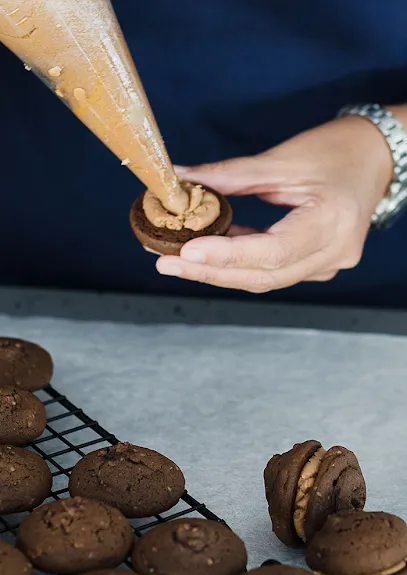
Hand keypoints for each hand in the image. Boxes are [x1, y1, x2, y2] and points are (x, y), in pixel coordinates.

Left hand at [156, 116, 392, 292]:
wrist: (374, 159)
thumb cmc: (336, 151)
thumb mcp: (282, 159)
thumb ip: (230, 175)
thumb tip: (181, 179)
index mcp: (331, 221)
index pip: (273, 251)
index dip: (228, 255)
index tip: (187, 249)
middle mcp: (334, 252)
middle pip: (264, 275)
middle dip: (211, 271)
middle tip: (166, 261)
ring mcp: (328, 264)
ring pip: (266, 278)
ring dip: (221, 271)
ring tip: (178, 258)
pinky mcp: (318, 264)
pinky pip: (274, 271)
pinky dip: (241, 264)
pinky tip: (210, 253)